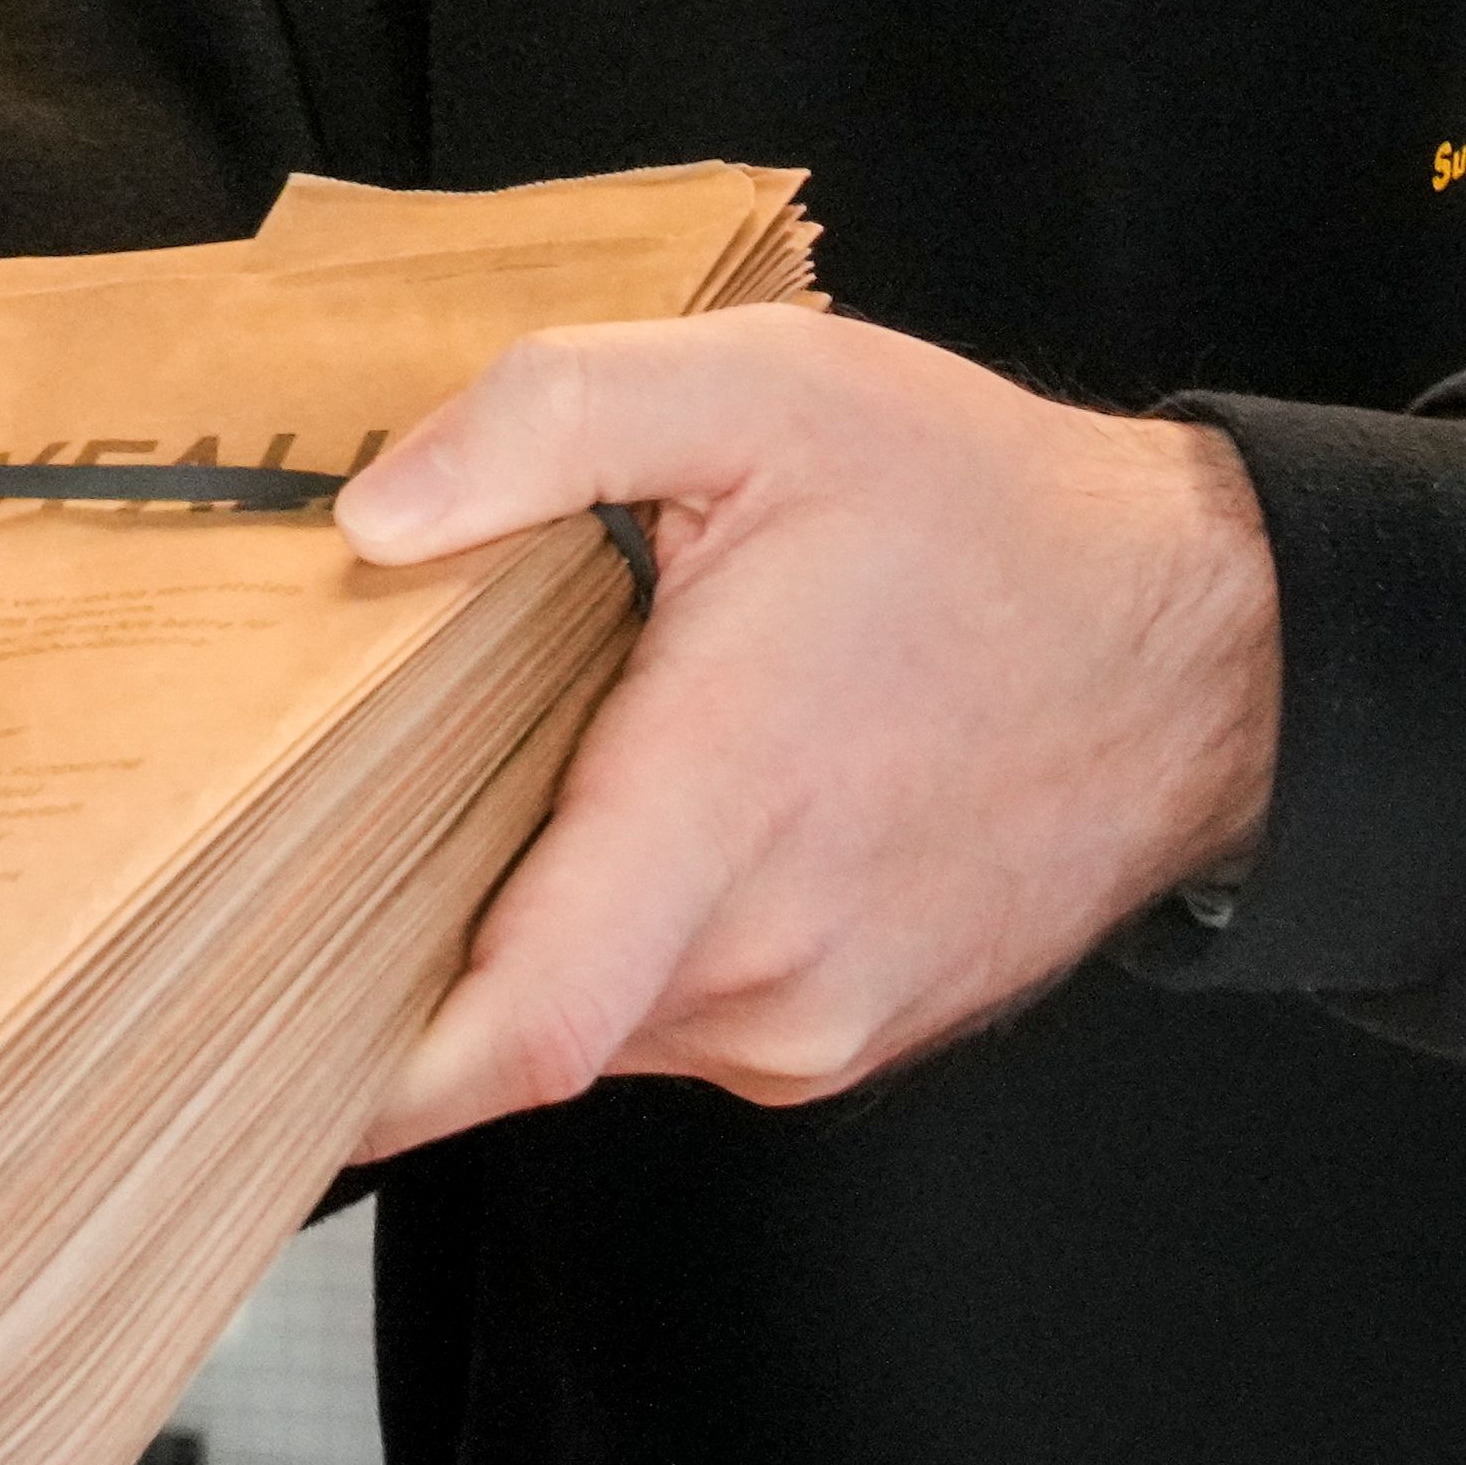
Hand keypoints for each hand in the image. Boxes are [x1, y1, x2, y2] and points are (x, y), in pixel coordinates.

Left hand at [331, 307, 1277, 1160]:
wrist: (1207, 643)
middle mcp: (773, 954)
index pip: (526, 1023)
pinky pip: (680, 1013)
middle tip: (350, 832)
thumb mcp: (759, 388)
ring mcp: (819, 1018)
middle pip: (522, 1015)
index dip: (379, 1076)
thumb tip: (375, 516)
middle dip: (415, 946)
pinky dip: (623, 941)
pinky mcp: (851, 1034)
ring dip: (534, 930)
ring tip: (537, 789)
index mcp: (729, 804)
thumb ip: (543, 422)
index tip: (258, 1061)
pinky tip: (640, 822)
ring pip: (597, 1017)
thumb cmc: (986, 514)